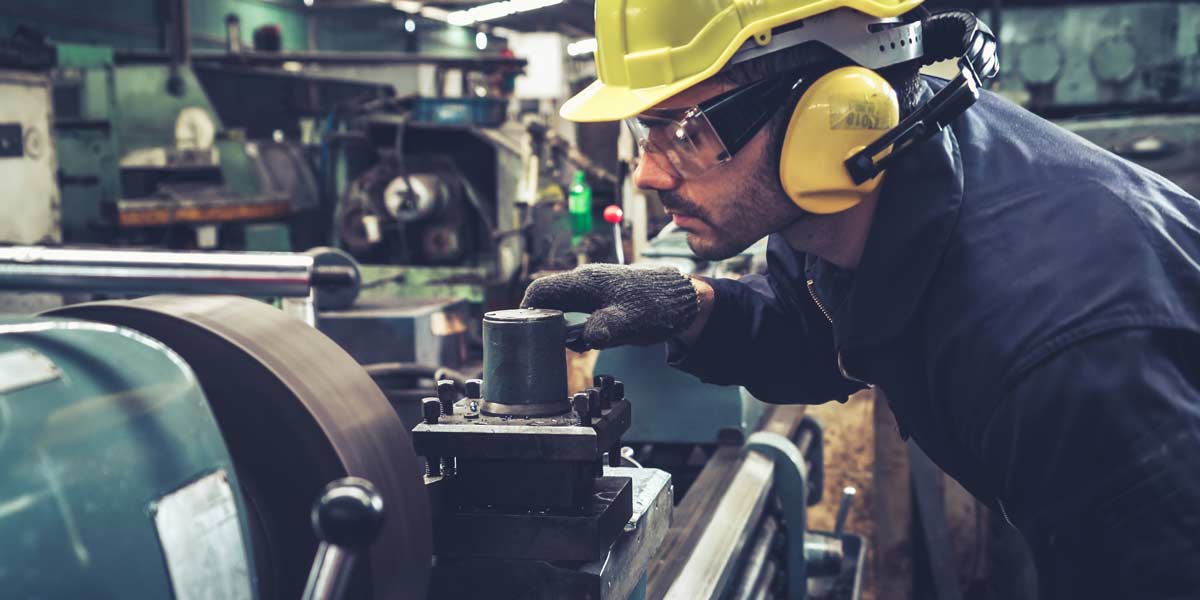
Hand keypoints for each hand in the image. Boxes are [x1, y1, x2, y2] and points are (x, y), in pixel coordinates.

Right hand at [521, 264, 703, 349]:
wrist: (683, 301)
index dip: (525, 309)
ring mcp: (594, 290)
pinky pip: (578, 313)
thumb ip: (603, 330)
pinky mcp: (603, 301)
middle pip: (548, 298)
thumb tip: (583, 341)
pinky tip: (586, 342)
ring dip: (559, 327)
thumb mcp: (629, 323)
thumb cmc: (656, 307)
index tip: (519, 330)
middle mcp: (585, 282)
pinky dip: (576, 328)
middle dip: (540, 320)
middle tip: (537, 344)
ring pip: (563, 307)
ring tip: (564, 347)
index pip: (541, 290)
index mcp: (585, 283)